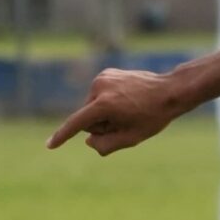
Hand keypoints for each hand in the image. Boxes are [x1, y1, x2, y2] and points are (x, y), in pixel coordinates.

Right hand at [47, 68, 185, 155]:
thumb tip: (88, 140)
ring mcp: (103, 77)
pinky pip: (99, 96)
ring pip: (92, 107)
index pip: (77, 123)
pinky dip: (108, 102)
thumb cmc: (152, 117)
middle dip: (100, 124)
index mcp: (105, 104)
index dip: (62, 136)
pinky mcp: (107, 73)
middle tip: (125, 122)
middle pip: (87, 118)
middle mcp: (99, 87)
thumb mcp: (131, 138)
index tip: (49, 145)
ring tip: (128, 110)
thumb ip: (105, 145)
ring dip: (105, 113)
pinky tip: (127, 100)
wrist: (170, 91)